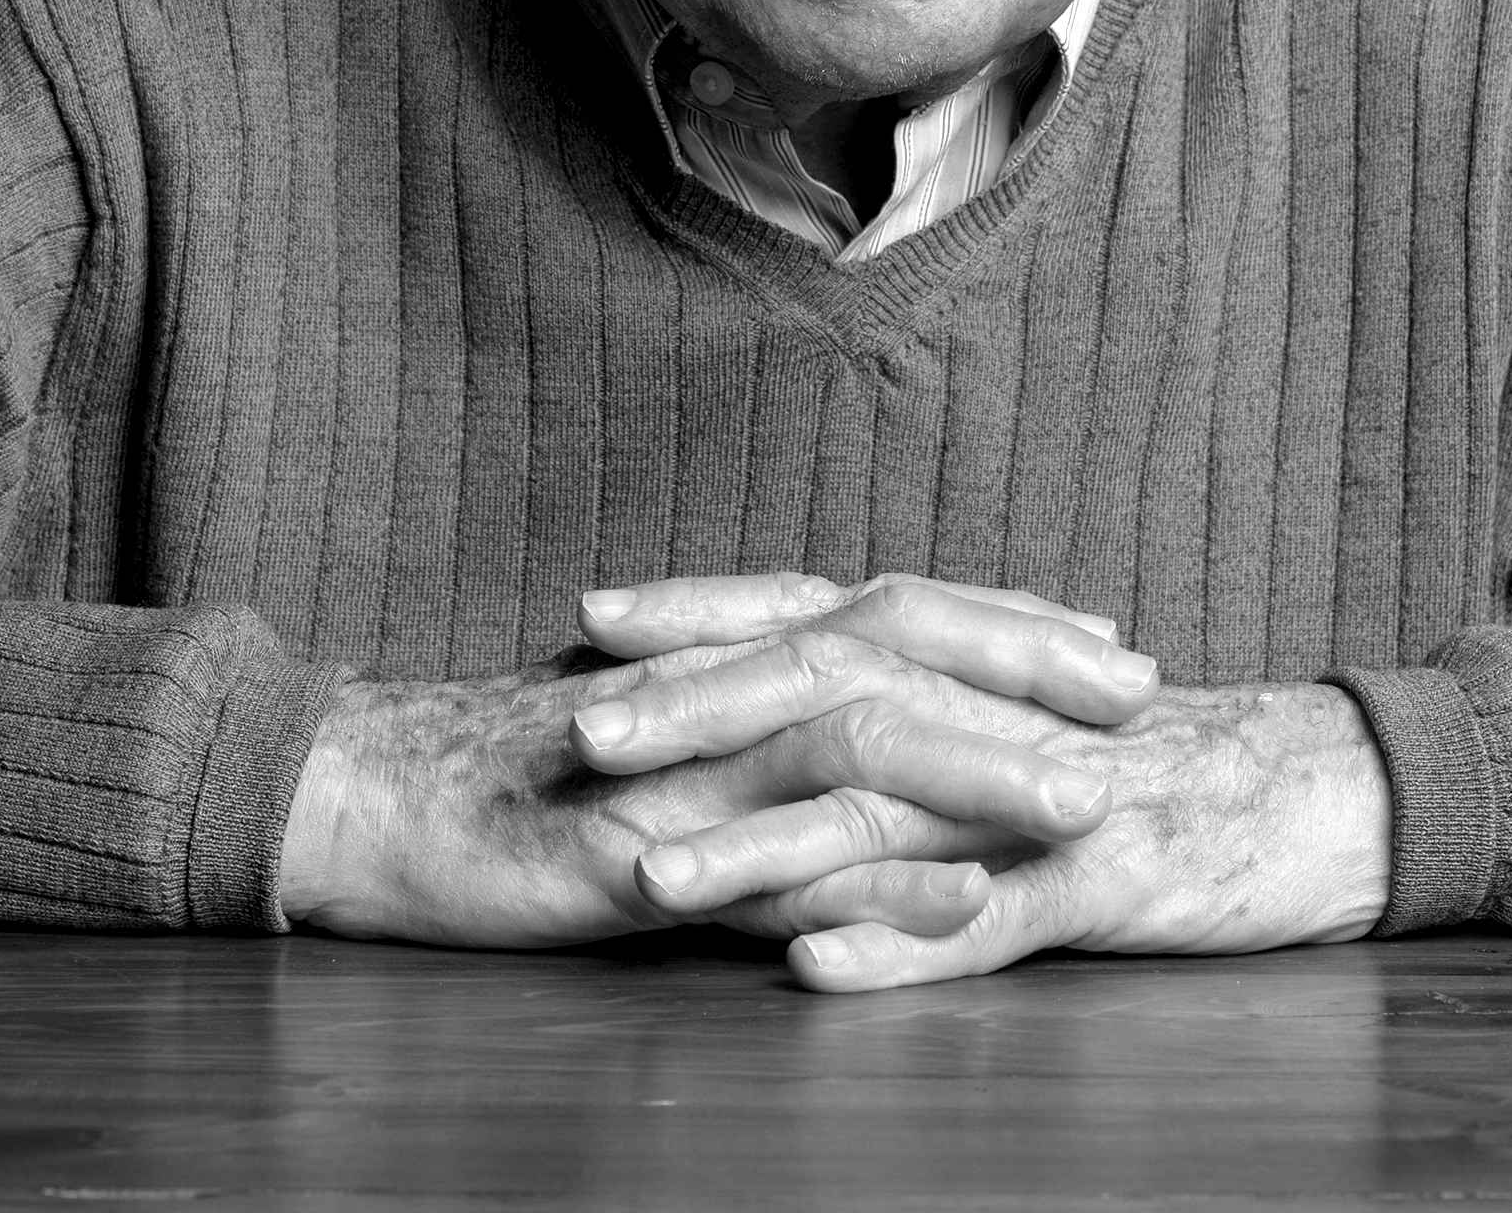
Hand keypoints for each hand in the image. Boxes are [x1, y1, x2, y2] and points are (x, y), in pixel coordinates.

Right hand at [278, 576, 1151, 948]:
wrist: (370, 790)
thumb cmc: (523, 768)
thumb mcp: (664, 731)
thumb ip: (762, 726)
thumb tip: (871, 724)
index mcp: (737, 652)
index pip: (897, 610)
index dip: (1007, 622)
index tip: (1110, 641)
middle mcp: (726, 686)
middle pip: (900, 645)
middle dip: (1028, 666)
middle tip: (1140, 694)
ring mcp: (688, 765)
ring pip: (860, 743)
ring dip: (984, 770)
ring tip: (1090, 802)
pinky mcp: (641, 851)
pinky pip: (776, 863)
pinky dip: (875, 878)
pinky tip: (959, 901)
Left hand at [576, 574, 1392, 989]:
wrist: (1320, 788)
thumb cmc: (1148, 759)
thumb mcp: (1019, 711)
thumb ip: (913, 701)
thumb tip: (781, 702)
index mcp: (967, 660)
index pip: (813, 612)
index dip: (701, 613)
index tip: (588, 621)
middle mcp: (995, 704)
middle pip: (830, 688)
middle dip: (698, 709)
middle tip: (581, 734)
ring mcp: (1049, 789)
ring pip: (887, 810)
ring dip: (760, 844)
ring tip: (650, 878)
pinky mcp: (1107, 876)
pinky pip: (992, 919)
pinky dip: (899, 942)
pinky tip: (813, 969)